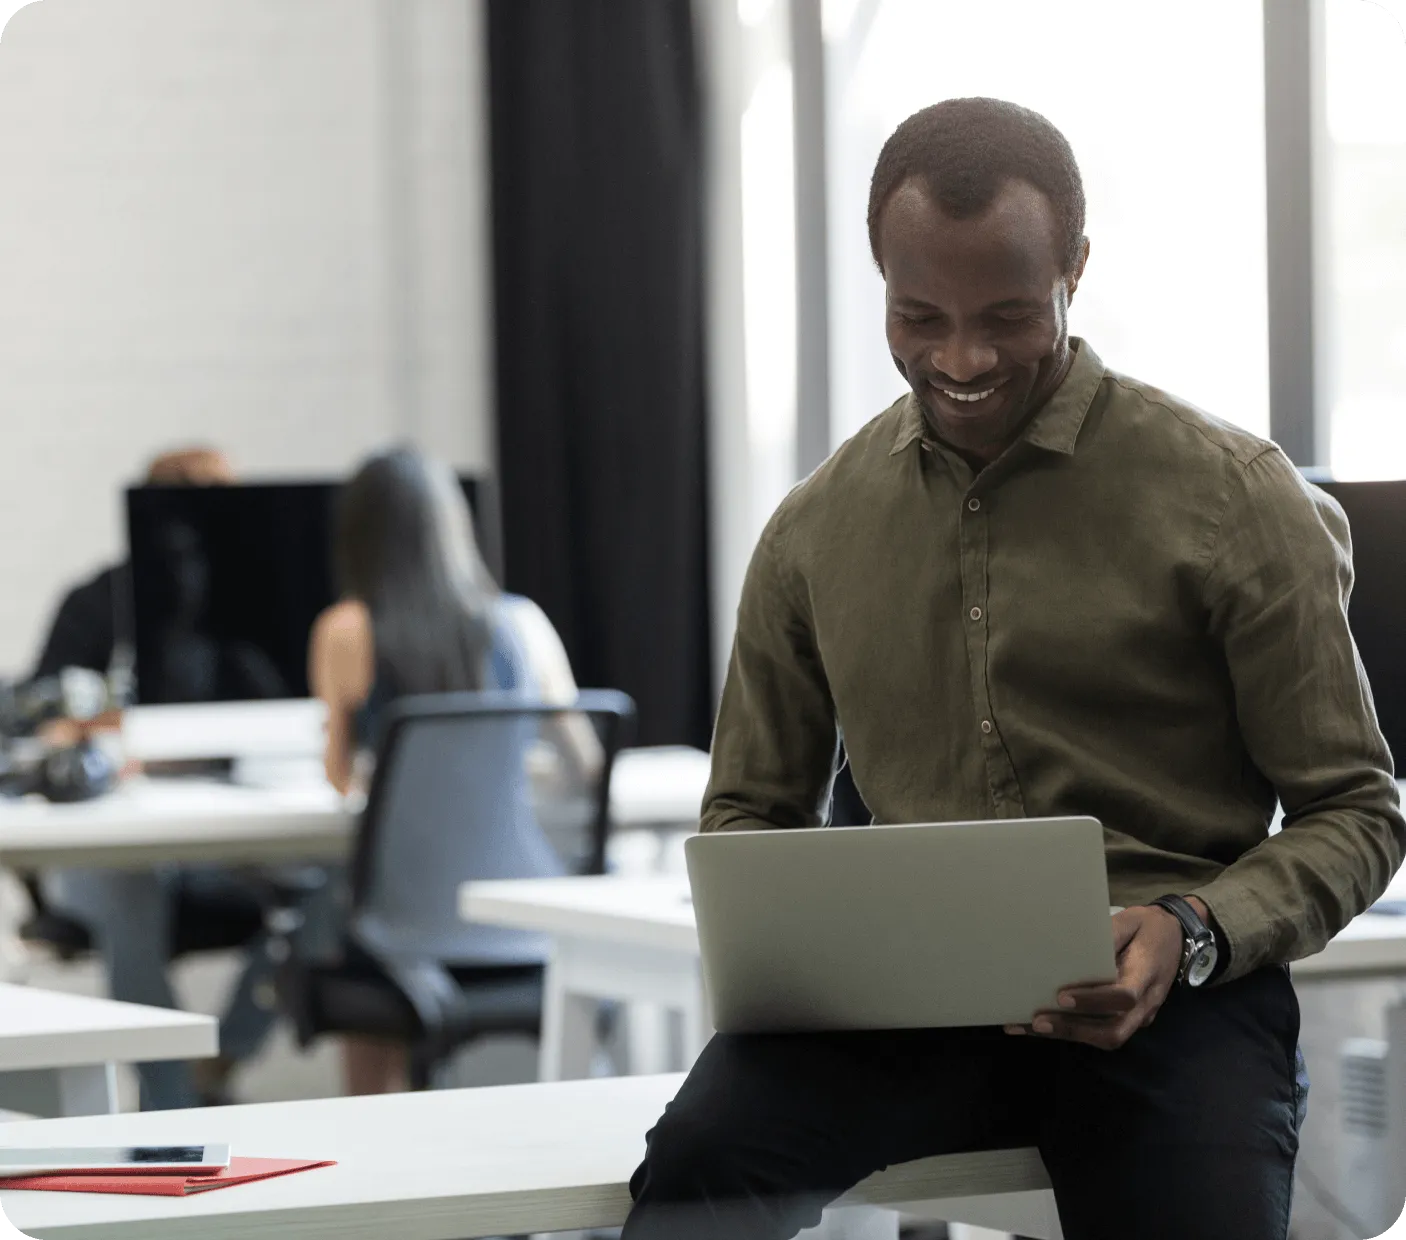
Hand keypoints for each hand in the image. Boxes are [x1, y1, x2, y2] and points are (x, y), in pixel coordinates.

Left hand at [1003, 898, 1206, 1050]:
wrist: (1176, 938)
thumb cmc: (1148, 927)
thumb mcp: (1130, 921)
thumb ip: (1107, 934)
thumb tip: (1074, 946)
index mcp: (1146, 974)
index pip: (1123, 997)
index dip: (1093, 1000)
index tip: (1062, 996)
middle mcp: (1146, 1003)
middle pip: (1114, 1030)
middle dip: (1074, 1029)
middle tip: (1038, 1022)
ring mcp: (1140, 1015)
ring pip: (1107, 1037)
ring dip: (1069, 1034)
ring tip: (1031, 1027)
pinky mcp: (1130, 1019)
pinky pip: (1104, 1031)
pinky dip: (1074, 1031)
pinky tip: (1044, 1027)